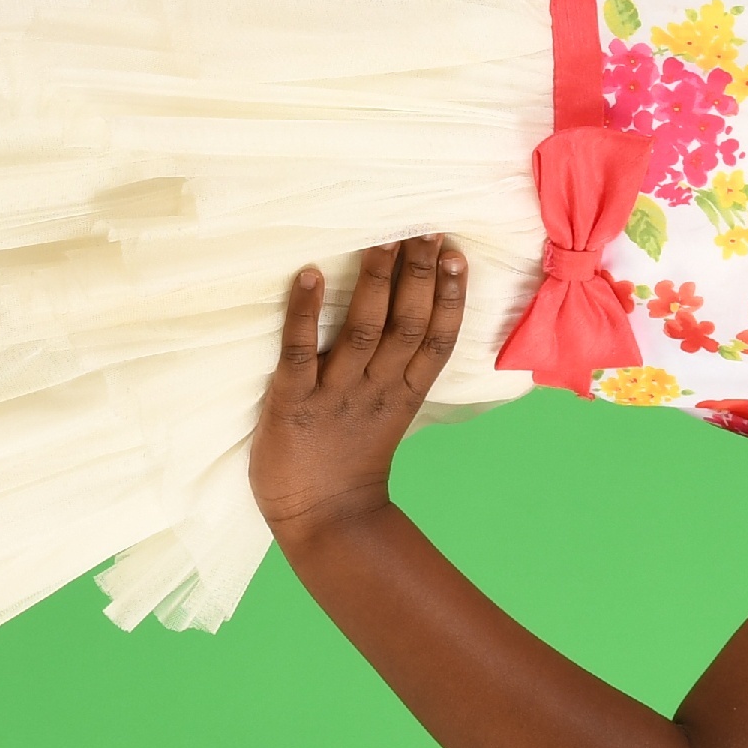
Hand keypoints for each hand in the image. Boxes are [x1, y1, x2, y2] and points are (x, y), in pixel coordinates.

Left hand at [251, 235, 469, 542]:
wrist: (322, 520)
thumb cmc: (351, 460)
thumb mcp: (392, 413)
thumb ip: (401, 369)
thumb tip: (412, 315)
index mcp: (405, 392)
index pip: (437, 338)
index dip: (450, 295)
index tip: (456, 253)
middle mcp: (377, 388)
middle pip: (407, 324)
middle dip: (419, 274)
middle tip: (423, 227)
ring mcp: (335, 394)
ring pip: (362, 330)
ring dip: (374, 282)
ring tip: (382, 239)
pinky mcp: (291, 402)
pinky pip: (299, 352)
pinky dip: (304, 312)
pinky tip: (307, 274)